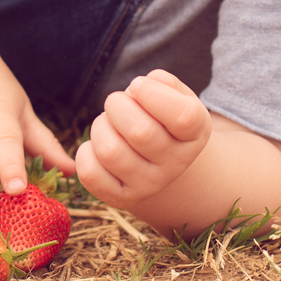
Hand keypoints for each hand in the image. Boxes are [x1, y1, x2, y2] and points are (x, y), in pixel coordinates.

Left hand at [76, 69, 211, 207]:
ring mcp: (149, 185)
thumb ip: (163, 83)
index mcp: (194, 134)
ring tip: (107, 124)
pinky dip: (86, 153)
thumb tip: (140, 88)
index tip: (138, 86)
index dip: (153, 93)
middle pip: (141, 132)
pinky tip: (97, 146)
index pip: (183, 116)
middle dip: (117, 105)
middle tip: (116, 103)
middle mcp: (176, 164)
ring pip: (111, 152)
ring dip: (100, 127)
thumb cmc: (161, 117)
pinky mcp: (121, 197)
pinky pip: (91, 174)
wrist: (157, 160)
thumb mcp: (175, 96)